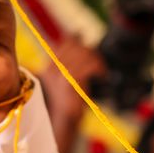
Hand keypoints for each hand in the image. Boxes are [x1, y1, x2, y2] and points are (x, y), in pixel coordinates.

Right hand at [41, 38, 105, 152]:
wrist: (66, 119)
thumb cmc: (70, 99)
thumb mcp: (70, 73)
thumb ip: (72, 56)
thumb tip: (77, 32)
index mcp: (51, 63)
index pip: (68, 41)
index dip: (80, 40)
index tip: (90, 48)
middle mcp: (52, 67)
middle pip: (77, 46)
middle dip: (91, 52)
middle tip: (99, 63)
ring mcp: (59, 74)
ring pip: (83, 55)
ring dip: (96, 60)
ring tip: (101, 69)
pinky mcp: (68, 81)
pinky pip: (86, 66)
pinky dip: (97, 68)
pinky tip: (101, 75)